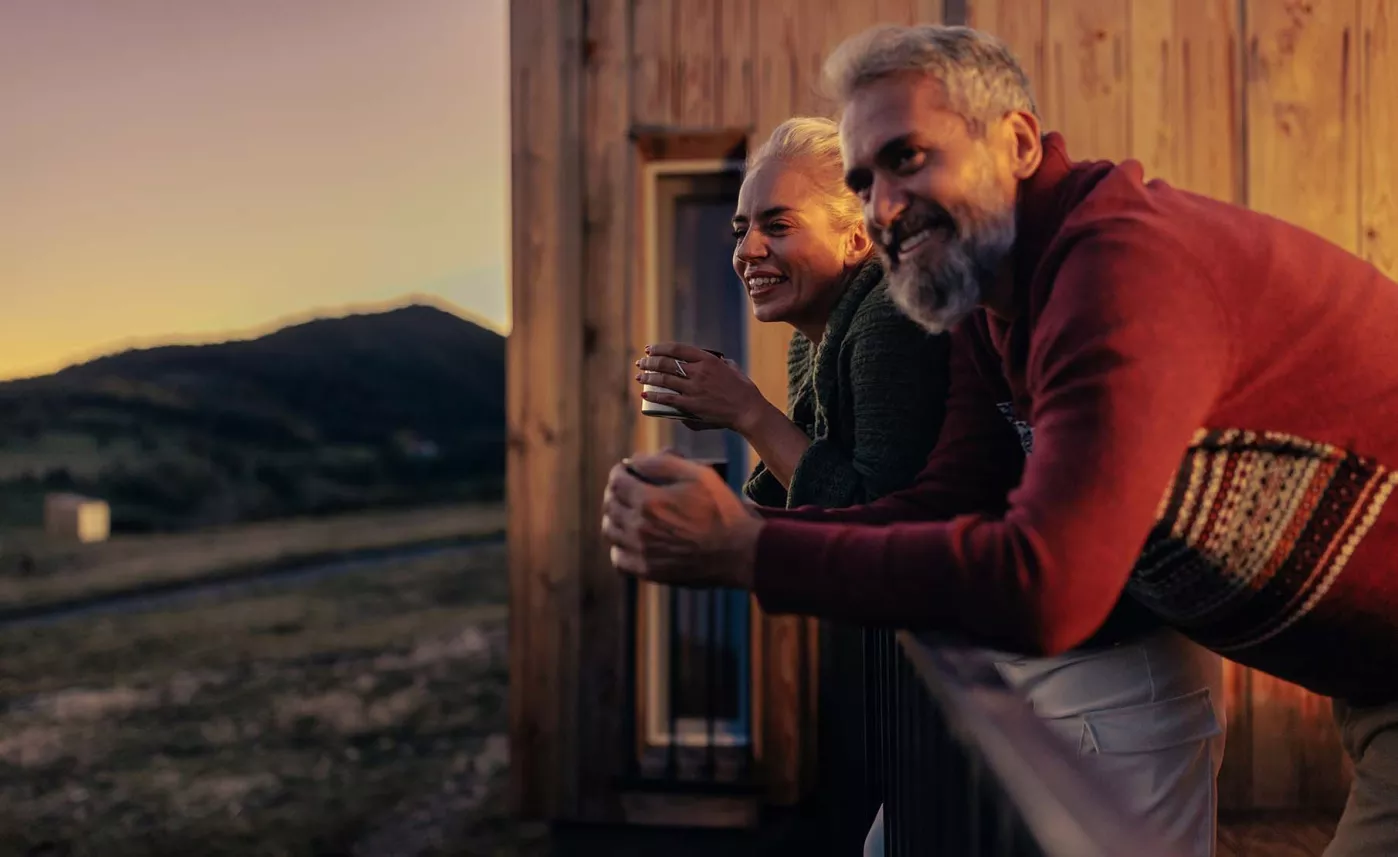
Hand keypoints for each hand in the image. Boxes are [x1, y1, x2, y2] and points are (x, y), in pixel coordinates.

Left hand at [601, 452, 763, 588]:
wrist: (738, 552)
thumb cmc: (721, 509)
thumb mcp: (699, 473)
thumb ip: (662, 462)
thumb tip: (634, 460)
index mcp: (648, 501)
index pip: (616, 481)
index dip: (620, 472)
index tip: (627, 471)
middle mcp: (639, 527)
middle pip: (610, 505)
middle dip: (616, 492)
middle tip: (628, 489)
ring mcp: (642, 552)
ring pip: (610, 531)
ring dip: (615, 517)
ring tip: (629, 513)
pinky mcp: (649, 571)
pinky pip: (618, 559)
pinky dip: (620, 548)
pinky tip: (632, 541)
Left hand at [636, 343, 771, 433]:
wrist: (748, 410)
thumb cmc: (743, 390)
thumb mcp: (733, 369)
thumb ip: (721, 363)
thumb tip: (717, 361)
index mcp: (708, 360)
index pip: (677, 349)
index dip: (660, 348)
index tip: (650, 349)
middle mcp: (699, 371)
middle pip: (666, 363)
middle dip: (650, 362)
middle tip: (641, 363)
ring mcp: (694, 388)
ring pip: (664, 379)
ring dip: (648, 377)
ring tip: (639, 377)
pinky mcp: (692, 405)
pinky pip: (668, 398)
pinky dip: (655, 395)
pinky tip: (645, 394)